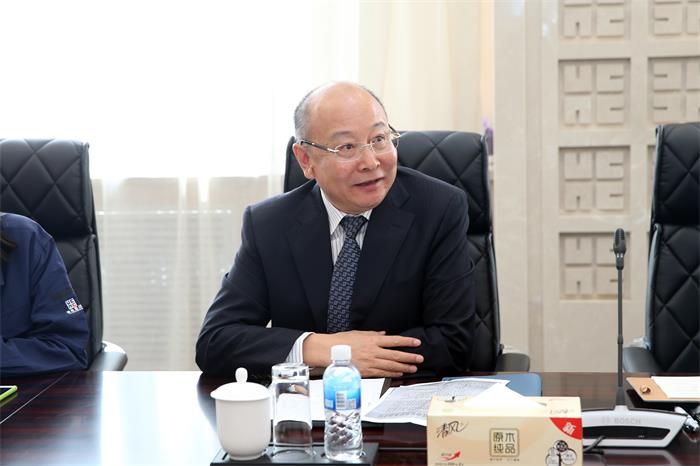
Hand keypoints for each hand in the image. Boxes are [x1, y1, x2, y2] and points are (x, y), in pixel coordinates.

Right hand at [303, 331, 422, 377]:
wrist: (329, 352)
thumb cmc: (341, 341)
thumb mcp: (358, 333)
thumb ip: (373, 334)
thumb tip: (384, 335)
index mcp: (372, 340)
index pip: (394, 341)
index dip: (407, 342)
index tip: (416, 343)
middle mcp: (373, 352)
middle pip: (396, 355)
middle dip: (410, 357)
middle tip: (420, 359)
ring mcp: (370, 363)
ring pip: (391, 366)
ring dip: (404, 367)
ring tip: (413, 368)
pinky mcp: (366, 372)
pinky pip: (382, 373)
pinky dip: (392, 373)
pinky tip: (399, 373)